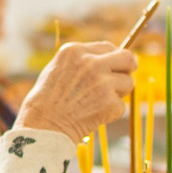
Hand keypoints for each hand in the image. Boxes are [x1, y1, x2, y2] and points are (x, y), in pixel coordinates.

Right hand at [16, 41, 136, 143]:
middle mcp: (90, 62)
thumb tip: (108, 59)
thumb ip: (81, 61)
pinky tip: (94, 115)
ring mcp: (102, 82)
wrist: (43, 126)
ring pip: (128, 82)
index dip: (114, 58)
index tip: (115, 67)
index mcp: (75, 51)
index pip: (108, 47)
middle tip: (123, 80)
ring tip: (98, 103)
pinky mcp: (110, 102)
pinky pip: (121, 106)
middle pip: (127, 58)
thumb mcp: (57, 69)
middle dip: (127, 69)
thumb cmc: (47, 101)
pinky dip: (111, 113)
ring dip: (118, 94)